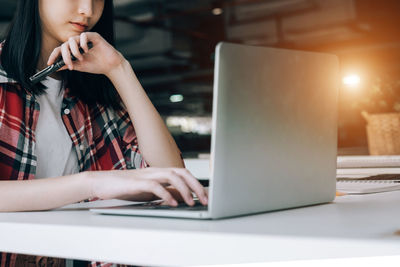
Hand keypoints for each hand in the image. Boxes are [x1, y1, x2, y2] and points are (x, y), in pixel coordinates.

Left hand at [47, 32, 123, 76]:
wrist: (111, 66)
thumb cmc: (97, 66)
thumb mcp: (80, 67)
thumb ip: (69, 65)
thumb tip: (56, 67)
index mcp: (74, 50)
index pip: (60, 49)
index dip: (54, 55)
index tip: (49, 63)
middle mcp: (78, 43)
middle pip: (65, 45)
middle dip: (65, 55)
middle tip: (70, 64)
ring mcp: (86, 39)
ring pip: (72, 40)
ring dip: (74, 50)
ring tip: (81, 58)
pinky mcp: (94, 36)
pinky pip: (84, 36)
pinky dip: (83, 43)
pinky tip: (86, 50)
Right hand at [88, 167, 208, 206]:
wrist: (101, 183)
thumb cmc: (126, 187)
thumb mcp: (150, 191)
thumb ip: (165, 191)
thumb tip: (182, 197)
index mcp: (160, 172)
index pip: (184, 174)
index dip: (197, 184)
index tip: (207, 196)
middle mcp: (156, 171)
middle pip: (182, 172)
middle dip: (196, 185)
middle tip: (205, 199)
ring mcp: (146, 175)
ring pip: (172, 176)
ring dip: (184, 189)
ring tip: (191, 203)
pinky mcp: (136, 182)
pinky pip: (155, 186)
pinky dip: (165, 194)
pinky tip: (172, 204)